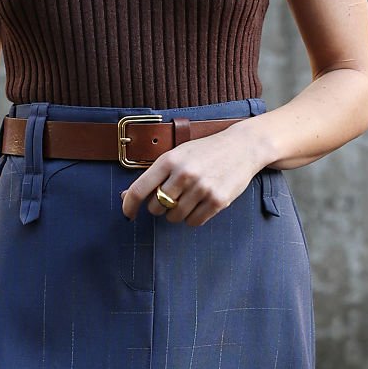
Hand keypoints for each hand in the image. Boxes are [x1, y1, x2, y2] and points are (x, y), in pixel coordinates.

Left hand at [119, 129, 265, 226]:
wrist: (242, 147)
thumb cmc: (205, 152)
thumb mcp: (177, 155)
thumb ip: (153, 175)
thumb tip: (125, 197)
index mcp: (169, 160)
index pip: (139, 190)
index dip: (128, 206)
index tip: (128, 214)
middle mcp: (184, 174)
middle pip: (156, 207)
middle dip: (160, 206)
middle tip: (172, 196)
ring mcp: (202, 188)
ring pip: (174, 217)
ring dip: (176, 213)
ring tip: (188, 199)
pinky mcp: (218, 200)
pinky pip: (193, 222)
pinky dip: (192, 218)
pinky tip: (199, 204)